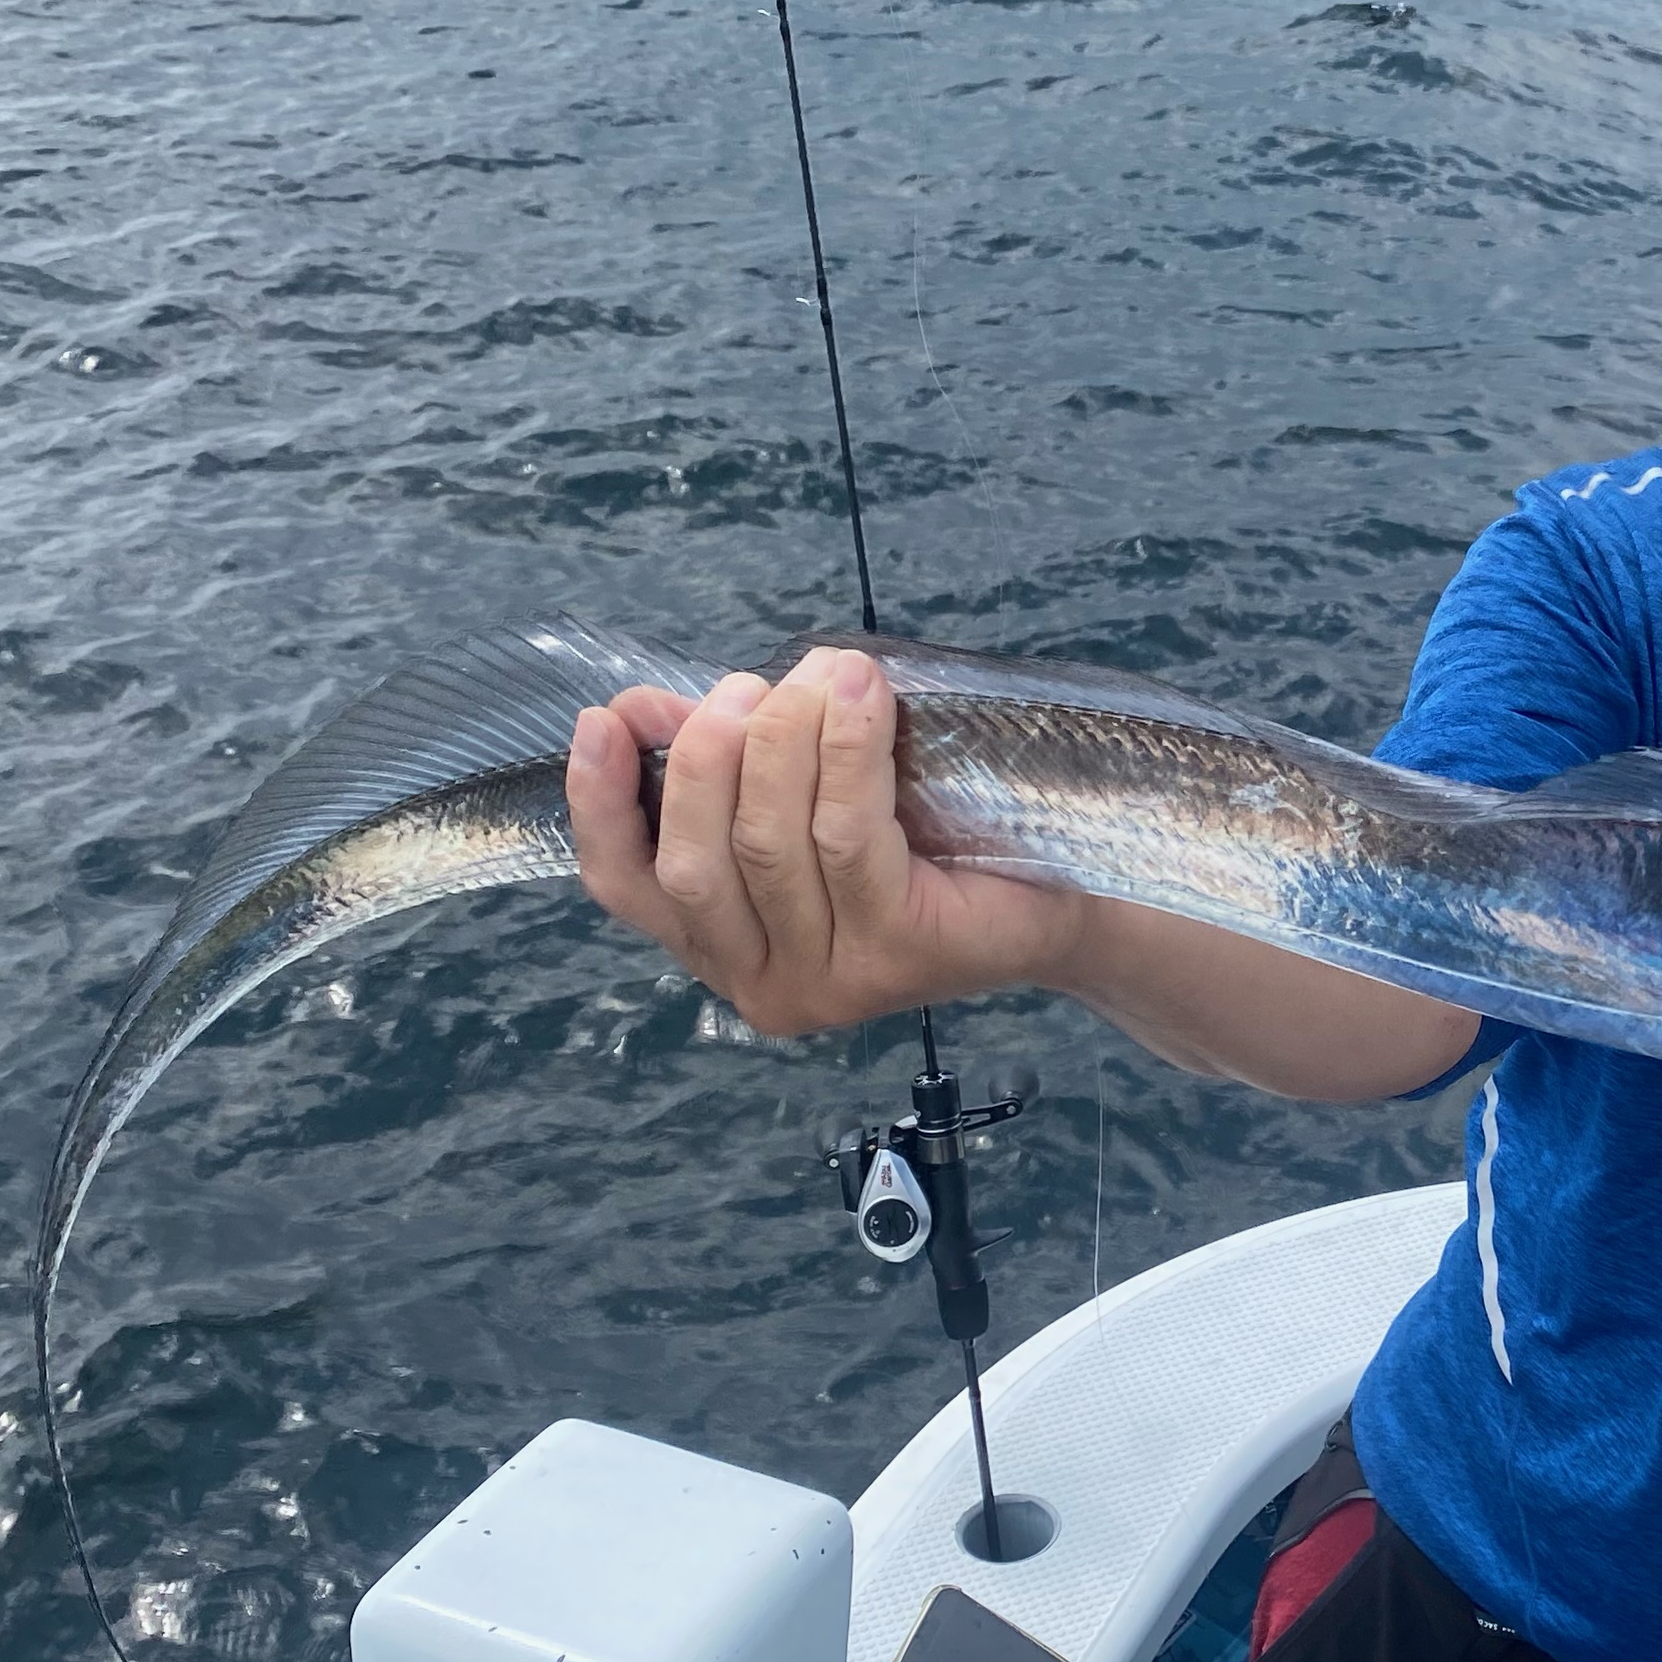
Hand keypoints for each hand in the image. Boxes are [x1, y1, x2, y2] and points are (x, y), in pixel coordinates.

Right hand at [565, 647, 1082, 1035]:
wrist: (1062, 896)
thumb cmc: (933, 843)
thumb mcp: (811, 799)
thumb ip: (727, 764)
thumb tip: (644, 707)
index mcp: (727, 953)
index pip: (628, 887)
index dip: (599, 802)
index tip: (601, 718)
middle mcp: (766, 986)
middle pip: (693, 860)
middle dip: (707, 756)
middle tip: (745, 687)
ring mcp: (830, 980)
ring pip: (766, 843)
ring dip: (781, 740)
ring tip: (819, 674)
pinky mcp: (895, 952)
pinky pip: (845, 835)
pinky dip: (843, 750)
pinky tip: (858, 693)